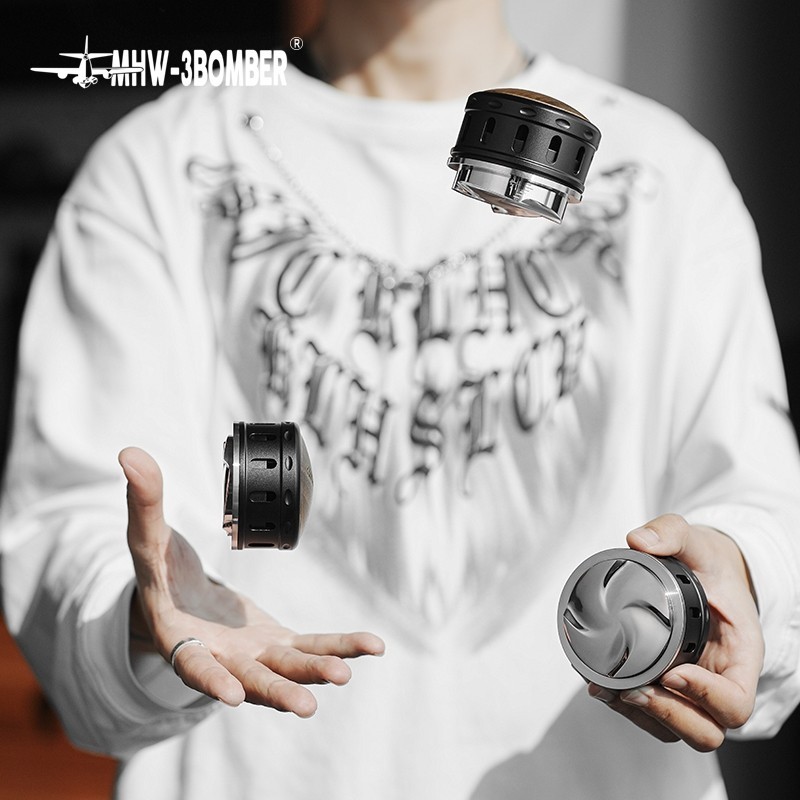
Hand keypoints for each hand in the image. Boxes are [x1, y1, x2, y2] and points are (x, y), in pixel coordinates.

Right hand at [119, 446, 383, 715]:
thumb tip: (129, 452)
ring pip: (286, 668)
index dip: (209, 680)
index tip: (231, 695)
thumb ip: (143, 502)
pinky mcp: (276, 643)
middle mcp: (218, 658)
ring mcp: (251, 655)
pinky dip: (341, 646)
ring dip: (315, 671)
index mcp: (180, 640)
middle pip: (249, 679)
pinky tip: (373, 646)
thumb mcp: (149, 537)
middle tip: (305, 705)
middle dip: (276, 691)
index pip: (193, 665)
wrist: (181, 600)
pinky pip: (311, 647)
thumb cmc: (160, 572)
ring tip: (345, 675)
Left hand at [587, 514, 762, 750]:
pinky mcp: (670, 687)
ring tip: (610, 690)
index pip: (736, 701)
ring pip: (679, 730)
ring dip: (643, 717)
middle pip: (708, 730)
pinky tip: (603, 688)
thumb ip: (670, 532)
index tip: (671, 671)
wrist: (702, 572)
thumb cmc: (706, 562)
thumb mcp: (694, 540)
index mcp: (740, 654)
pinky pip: (656, 717)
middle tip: (633, 689)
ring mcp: (696, 689)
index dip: (705, 697)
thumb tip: (637, 541)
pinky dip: (629, 711)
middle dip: (669, 715)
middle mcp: (721, 679)